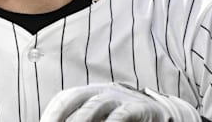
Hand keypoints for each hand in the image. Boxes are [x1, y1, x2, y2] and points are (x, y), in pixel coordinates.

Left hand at [40, 82, 199, 121]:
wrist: (160, 113)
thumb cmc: (121, 117)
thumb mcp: (99, 117)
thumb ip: (81, 119)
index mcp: (89, 93)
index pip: (64, 98)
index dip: (51, 112)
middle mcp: (102, 92)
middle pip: (74, 98)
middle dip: (59, 115)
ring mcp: (121, 98)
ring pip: (95, 105)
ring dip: (80, 121)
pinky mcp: (140, 108)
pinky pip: (123, 114)